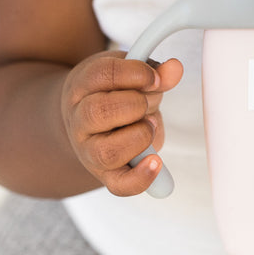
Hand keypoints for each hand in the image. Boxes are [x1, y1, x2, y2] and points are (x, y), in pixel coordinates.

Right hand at [61, 52, 182, 195]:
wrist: (89, 124)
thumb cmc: (114, 95)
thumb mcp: (129, 75)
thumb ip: (154, 72)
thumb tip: (174, 69)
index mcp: (82, 87)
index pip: (102, 75)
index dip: (135, 74)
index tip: (154, 78)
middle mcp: (79, 120)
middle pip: (99, 111)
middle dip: (136, 104)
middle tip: (148, 104)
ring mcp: (89, 151)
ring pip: (107, 151)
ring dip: (140, 135)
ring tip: (149, 126)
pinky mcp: (107, 175)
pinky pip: (121, 185)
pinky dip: (142, 177)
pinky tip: (156, 162)